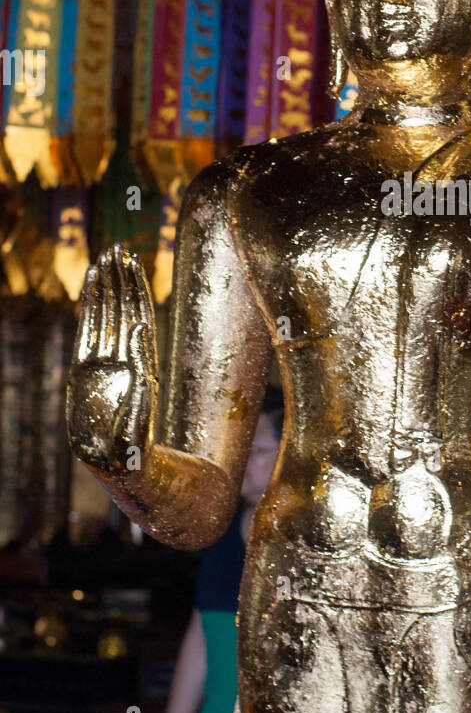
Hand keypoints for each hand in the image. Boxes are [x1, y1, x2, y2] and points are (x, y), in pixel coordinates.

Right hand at [67, 244, 157, 475]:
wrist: (118, 465)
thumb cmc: (132, 449)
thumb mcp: (138, 416)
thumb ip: (138, 375)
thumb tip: (141, 332)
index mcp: (137, 364)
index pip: (136, 316)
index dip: (133, 289)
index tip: (130, 262)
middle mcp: (122, 357)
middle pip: (122, 308)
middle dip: (120, 278)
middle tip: (119, 247)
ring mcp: (105, 360)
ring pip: (108, 315)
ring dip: (108, 286)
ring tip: (107, 258)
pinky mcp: (87, 369)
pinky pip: (90, 330)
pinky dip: (91, 307)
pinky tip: (92, 287)